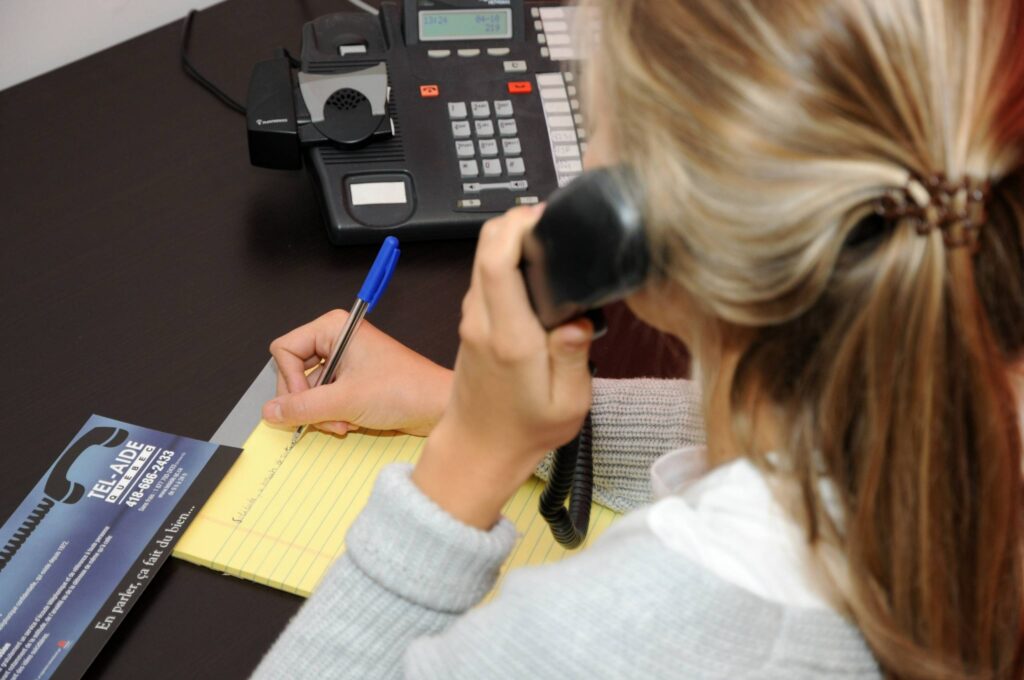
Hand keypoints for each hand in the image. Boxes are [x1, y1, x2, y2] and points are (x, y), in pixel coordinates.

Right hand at [262, 311, 452, 436]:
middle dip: (308, 401)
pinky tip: (350, 423)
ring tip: (343, 422)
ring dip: (322, 413)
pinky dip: (333, 416)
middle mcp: (337, 341)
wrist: (438, 407)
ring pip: (309, 391)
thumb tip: (271, 411)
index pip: (285, 350)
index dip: (289, 380)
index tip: (305, 400)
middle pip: (294, 373)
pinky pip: (326, 400)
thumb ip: (302, 406)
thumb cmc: (406, 390)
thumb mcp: (345, 400)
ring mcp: (345, 363)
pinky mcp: (353, 382)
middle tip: (324, 416)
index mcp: (334, 328)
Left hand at [412, 206, 595, 528]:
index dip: (517, 226)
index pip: (497, 263)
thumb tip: (578, 320)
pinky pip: (484, 275)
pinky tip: (536, 270)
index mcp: (509, 337)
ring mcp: (471, 318)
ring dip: (510, 239)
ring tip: (551, 244)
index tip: (544, 215)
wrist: (480, 449)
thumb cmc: (524, 429)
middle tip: (553, 224)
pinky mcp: (471, 321)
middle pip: (485, 247)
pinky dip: (505, 259)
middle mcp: (482, 321)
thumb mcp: (567, 404)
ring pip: (482, 257)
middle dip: (516, 222)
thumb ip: (573, 357)